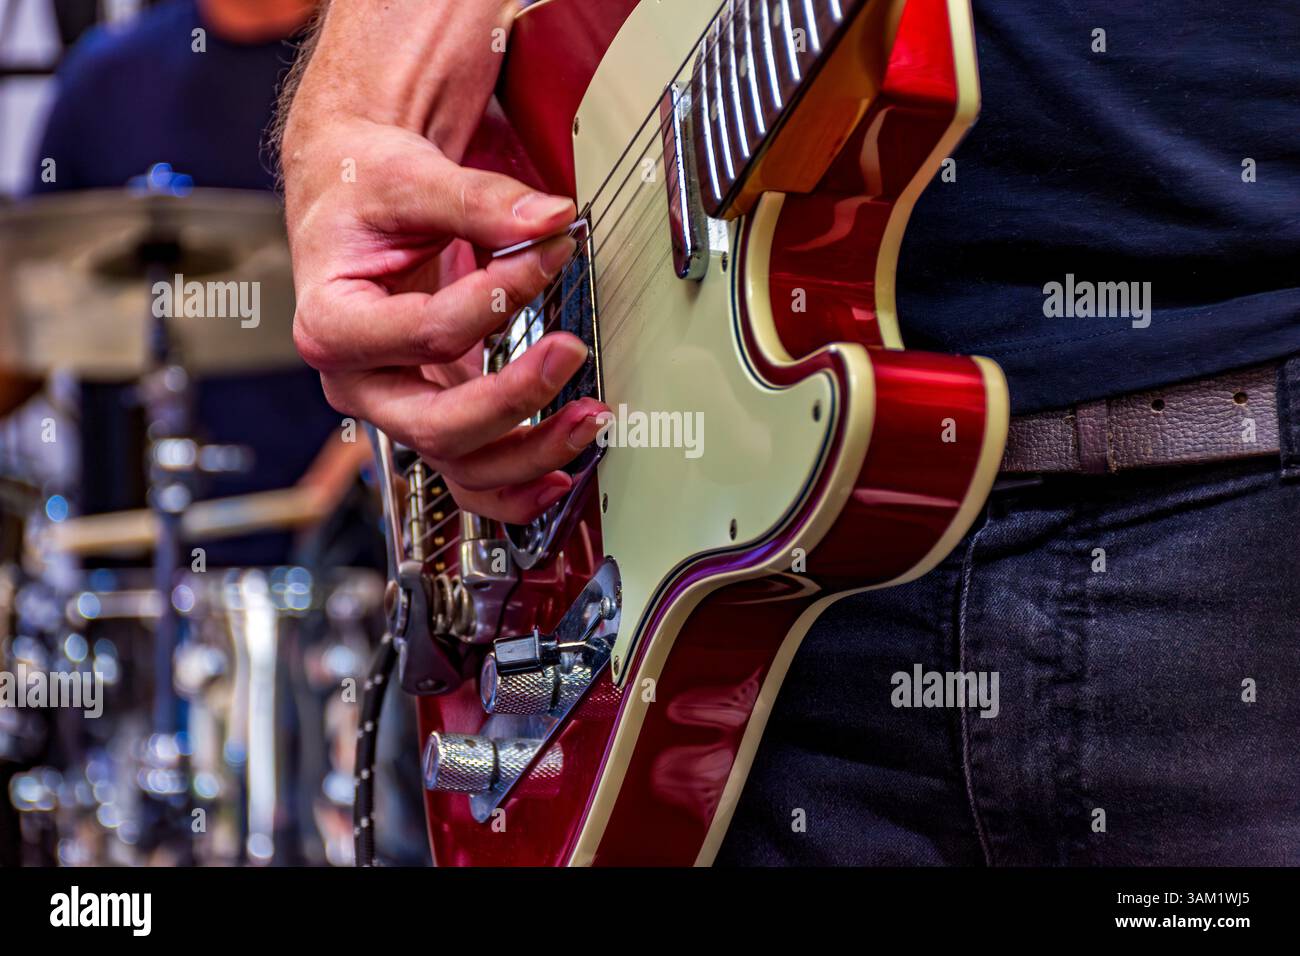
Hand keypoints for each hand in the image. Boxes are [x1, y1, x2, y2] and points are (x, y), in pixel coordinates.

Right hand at [281, 2, 607, 523]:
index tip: (550, 253)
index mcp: (333, 322)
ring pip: (460, 464)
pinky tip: (561, 475)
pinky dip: (516, 486)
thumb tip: (550, 220)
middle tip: (571, 352)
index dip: (498, 299)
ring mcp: (394, 405)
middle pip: (437, 424)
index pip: (427, 332)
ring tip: (590, 418)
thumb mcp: (410, 177)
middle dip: (515, 398)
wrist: (347, 198)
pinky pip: (470, 472)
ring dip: (531, 454)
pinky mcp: (431, 412)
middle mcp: (358, 380)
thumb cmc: (360, 190)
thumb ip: (481, 201)